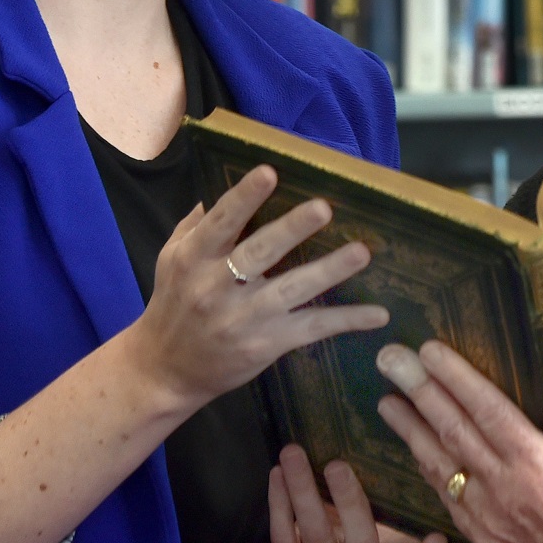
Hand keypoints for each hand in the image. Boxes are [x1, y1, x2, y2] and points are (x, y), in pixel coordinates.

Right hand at [130, 165, 388, 414]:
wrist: (165, 370)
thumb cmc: (172, 303)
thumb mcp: (172, 258)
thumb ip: (198, 223)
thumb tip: (221, 183)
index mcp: (193, 259)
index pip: (221, 222)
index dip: (244, 197)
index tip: (269, 172)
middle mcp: (216, 288)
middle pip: (259, 254)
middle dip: (292, 229)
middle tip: (324, 208)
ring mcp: (244, 319)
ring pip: (292, 290)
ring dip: (329, 271)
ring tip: (361, 252)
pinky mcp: (266, 345)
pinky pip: (312, 329)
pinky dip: (346, 320)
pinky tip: (377, 314)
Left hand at [269, 444, 448, 542]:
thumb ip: (416, 542)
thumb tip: (441, 537)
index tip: (436, 539)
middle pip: (353, 534)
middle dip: (347, 500)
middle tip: (337, 464)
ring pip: (311, 529)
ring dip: (301, 490)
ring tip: (293, 453)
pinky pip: (281, 531)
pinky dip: (278, 501)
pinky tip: (277, 473)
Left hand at [375, 340, 542, 542]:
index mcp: (536, 464)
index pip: (486, 411)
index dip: (456, 378)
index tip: (429, 349)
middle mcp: (504, 488)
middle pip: (452, 431)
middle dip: (418, 392)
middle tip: (390, 359)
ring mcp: (486, 516)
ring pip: (439, 464)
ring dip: (409, 430)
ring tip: (385, 398)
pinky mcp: (480, 537)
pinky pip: (445, 497)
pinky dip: (426, 468)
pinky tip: (412, 447)